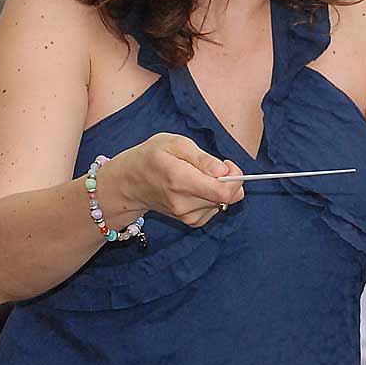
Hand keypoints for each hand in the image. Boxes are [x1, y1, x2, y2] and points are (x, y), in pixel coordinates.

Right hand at [109, 133, 243, 226]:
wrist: (130, 183)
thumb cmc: (152, 157)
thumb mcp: (174, 143)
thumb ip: (201, 157)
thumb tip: (223, 170)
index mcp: (180, 180)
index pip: (222, 191)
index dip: (234, 177)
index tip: (226, 163)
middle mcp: (184, 203)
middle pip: (227, 197)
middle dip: (228, 179)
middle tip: (212, 166)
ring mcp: (187, 215)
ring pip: (224, 202)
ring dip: (219, 187)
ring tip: (197, 176)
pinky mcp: (191, 221)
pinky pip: (216, 208)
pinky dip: (213, 197)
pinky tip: (197, 187)